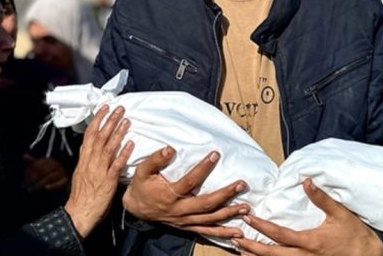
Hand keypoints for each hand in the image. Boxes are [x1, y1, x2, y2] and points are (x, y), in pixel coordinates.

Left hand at [22, 154, 69, 191]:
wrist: (62, 177)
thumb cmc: (48, 172)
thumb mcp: (40, 166)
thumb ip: (33, 162)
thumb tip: (24, 155)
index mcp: (49, 160)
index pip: (37, 166)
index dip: (29, 173)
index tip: (24, 181)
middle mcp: (56, 165)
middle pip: (42, 172)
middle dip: (33, 180)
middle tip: (26, 186)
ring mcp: (62, 172)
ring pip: (49, 178)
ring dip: (39, 184)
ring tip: (31, 189)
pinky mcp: (65, 179)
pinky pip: (59, 183)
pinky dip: (53, 185)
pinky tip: (46, 188)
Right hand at [64, 105, 133, 237]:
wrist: (79, 214)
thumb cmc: (81, 196)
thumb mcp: (80, 173)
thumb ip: (85, 159)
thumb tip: (87, 146)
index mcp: (84, 160)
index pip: (89, 135)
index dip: (97, 120)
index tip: (104, 108)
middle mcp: (91, 162)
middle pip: (100, 137)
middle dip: (110, 121)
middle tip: (119, 108)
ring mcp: (99, 170)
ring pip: (108, 147)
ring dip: (118, 132)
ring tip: (126, 120)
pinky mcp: (108, 181)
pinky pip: (116, 165)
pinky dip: (123, 153)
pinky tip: (130, 144)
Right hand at [122, 145, 248, 238]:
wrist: (137, 208)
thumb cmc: (142, 186)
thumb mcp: (143, 171)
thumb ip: (155, 159)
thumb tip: (170, 149)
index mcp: (170, 195)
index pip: (190, 181)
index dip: (203, 168)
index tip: (216, 154)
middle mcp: (180, 210)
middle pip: (206, 204)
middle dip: (226, 195)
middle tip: (241, 184)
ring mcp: (185, 221)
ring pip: (210, 219)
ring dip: (229, 214)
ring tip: (246, 206)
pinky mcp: (188, 227)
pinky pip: (207, 231)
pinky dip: (223, 233)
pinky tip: (238, 232)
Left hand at [232, 179, 382, 255]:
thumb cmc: (355, 234)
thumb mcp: (340, 213)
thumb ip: (321, 198)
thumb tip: (306, 181)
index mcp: (310, 242)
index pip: (279, 234)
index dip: (261, 227)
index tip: (248, 218)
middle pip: (272, 254)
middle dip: (251, 247)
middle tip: (234, 239)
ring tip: (240, 251)